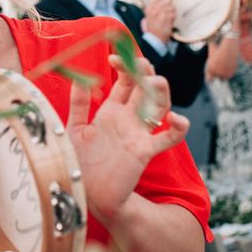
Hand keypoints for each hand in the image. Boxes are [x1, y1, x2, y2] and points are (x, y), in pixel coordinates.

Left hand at [67, 55, 188, 224]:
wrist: (86, 192)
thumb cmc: (78, 162)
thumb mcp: (74, 128)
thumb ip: (78, 104)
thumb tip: (79, 77)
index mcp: (110, 111)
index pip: (125, 81)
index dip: (123, 67)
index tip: (113, 58)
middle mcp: (127, 119)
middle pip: (144, 88)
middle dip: (144, 73)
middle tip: (139, 63)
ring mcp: (138, 133)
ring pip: (159, 106)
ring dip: (161, 92)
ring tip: (156, 81)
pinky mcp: (145, 150)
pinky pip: (168, 138)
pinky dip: (178, 128)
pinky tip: (176, 118)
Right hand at [143, 0, 176, 43]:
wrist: (154, 38)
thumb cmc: (155, 25)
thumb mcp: (152, 14)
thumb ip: (157, 4)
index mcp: (149, 7)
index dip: (166, 0)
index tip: (166, 6)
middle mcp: (153, 9)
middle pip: (168, 0)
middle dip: (170, 6)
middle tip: (168, 13)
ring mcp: (159, 13)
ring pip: (172, 7)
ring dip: (172, 13)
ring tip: (168, 18)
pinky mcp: (165, 18)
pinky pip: (174, 14)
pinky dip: (173, 18)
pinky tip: (169, 22)